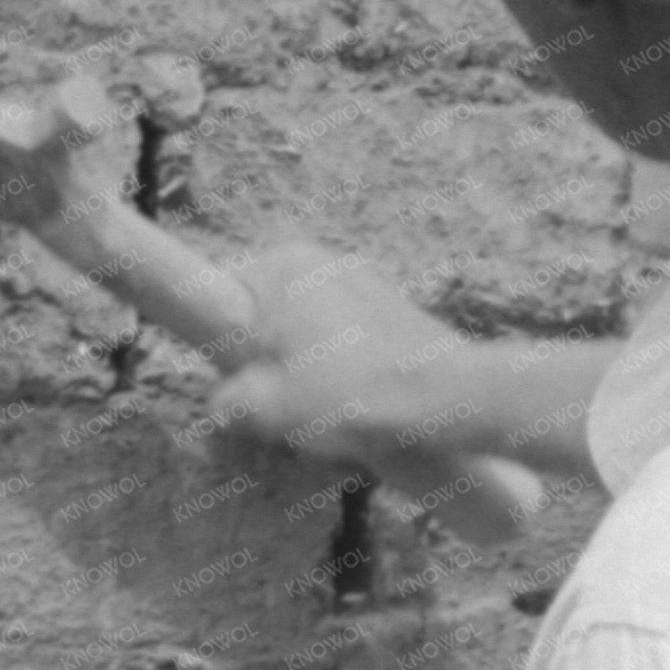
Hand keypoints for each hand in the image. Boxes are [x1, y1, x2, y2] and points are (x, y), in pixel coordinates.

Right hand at [204, 243, 482, 469]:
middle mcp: (316, 259)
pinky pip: (341, 333)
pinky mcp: (388, 301)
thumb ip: (230, 403)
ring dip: (304, 365)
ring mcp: (357, 277)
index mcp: (279, 267)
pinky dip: (339, 362)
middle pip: (264, 315)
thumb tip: (223, 406)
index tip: (244, 386)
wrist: (448, 396)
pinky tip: (355, 401)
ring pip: (304, 327)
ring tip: (324, 410)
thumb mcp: (271, 410)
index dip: (223, 350)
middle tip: (283, 407)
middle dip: (267, 360)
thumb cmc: (353, 395)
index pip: (220, 299)